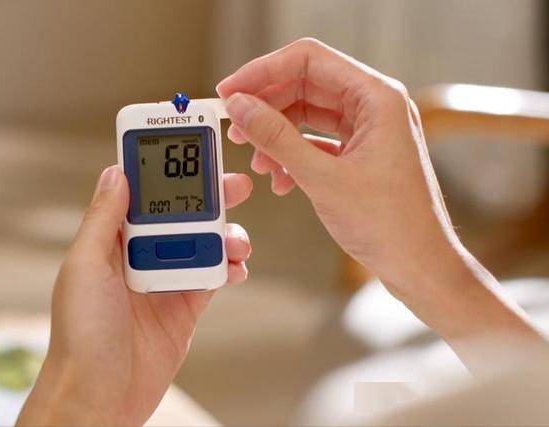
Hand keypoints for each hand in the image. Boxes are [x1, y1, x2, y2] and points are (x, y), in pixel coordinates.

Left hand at [17, 166, 251, 425]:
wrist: (102, 395)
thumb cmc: (81, 336)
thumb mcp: (85, 267)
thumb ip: (103, 220)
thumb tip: (115, 172)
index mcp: (111, 240)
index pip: (139, 192)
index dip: (161, 168)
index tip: (187, 145)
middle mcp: (139, 254)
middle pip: (181, 213)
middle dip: (209, 196)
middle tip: (236, 184)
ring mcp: (164, 278)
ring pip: (203, 241)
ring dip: (227, 235)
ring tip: (239, 241)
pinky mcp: (185, 304)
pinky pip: (214, 275)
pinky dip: (231, 267)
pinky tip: (237, 267)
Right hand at [217, 38, 453, 295]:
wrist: (419, 265)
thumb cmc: (389, 225)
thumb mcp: (322, 178)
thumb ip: (277, 138)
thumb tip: (241, 107)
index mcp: (377, 98)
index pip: (309, 61)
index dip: (263, 71)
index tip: (231, 89)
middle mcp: (374, 107)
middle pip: (306, 85)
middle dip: (267, 106)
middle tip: (235, 126)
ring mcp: (368, 131)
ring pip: (308, 115)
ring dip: (277, 135)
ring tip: (257, 161)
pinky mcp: (361, 154)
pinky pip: (317, 141)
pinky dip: (293, 155)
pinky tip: (279, 179)